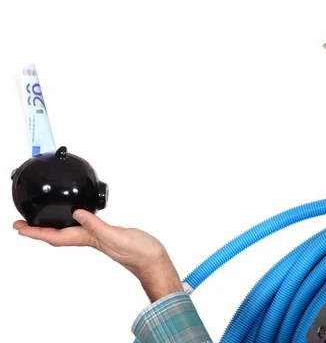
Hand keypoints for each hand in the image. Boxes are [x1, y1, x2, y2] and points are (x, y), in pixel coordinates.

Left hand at [13, 210, 183, 301]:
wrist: (154, 261)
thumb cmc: (140, 253)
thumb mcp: (119, 236)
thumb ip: (98, 226)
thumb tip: (77, 215)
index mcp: (91, 240)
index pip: (57, 236)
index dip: (37, 232)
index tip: (20, 228)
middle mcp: (91, 239)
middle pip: (57, 235)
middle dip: (38, 230)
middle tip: (21, 224)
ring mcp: (98, 238)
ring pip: (67, 232)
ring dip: (51, 227)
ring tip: (40, 221)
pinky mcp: (106, 235)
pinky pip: (82, 228)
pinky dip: (72, 223)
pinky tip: (74, 218)